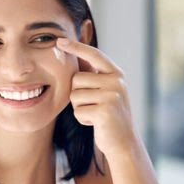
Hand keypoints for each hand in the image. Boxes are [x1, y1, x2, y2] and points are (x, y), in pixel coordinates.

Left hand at [56, 37, 136, 156]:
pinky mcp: (105, 111)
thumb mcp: (106, 91)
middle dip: (77, 94)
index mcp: (116, 74)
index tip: (59, 40)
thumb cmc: (110, 116)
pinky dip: (83, 119)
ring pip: (75, 95)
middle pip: (77, 79)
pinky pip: (78, 111)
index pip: (94, 54)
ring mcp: (112, 96)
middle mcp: (116, 82)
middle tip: (93, 106)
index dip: (76, 47)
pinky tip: (96, 123)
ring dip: (80, 108)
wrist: (124, 143)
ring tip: (95, 114)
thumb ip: (94, 75)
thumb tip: (75, 55)